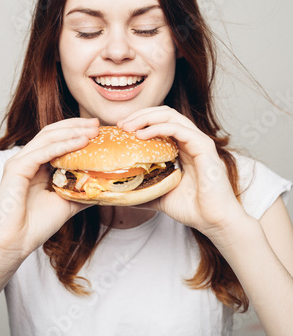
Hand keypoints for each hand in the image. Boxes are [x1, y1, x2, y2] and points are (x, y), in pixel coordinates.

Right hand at [0, 117, 99, 263]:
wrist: (13, 245)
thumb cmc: (35, 226)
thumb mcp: (67, 204)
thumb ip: (81, 192)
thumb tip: (105, 187)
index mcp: (37, 166)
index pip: (57, 139)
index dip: (76, 131)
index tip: (98, 129)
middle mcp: (27, 160)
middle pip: (52, 132)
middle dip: (76, 126)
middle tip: (96, 124)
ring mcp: (20, 162)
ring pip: (47, 137)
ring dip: (71, 132)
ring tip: (92, 130)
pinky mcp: (16, 169)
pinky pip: (42, 152)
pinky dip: (62, 145)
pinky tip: (79, 142)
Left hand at [118, 106, 245, 237]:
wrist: (215, 222)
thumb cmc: (193, 209)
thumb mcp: (160, 196)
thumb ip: (143, 191)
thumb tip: (120, 195)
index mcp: (182, 148)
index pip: (161, 122)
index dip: (140, 121)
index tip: (121, 129)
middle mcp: (190, 141)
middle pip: (164, 113)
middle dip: (141, 115)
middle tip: (121, 124)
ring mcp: (198, 142)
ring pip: (171, 116)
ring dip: (146, 117)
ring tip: (128, 126)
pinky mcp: (204, 147)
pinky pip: (179, 129)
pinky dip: (158, 128)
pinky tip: (142, 135)